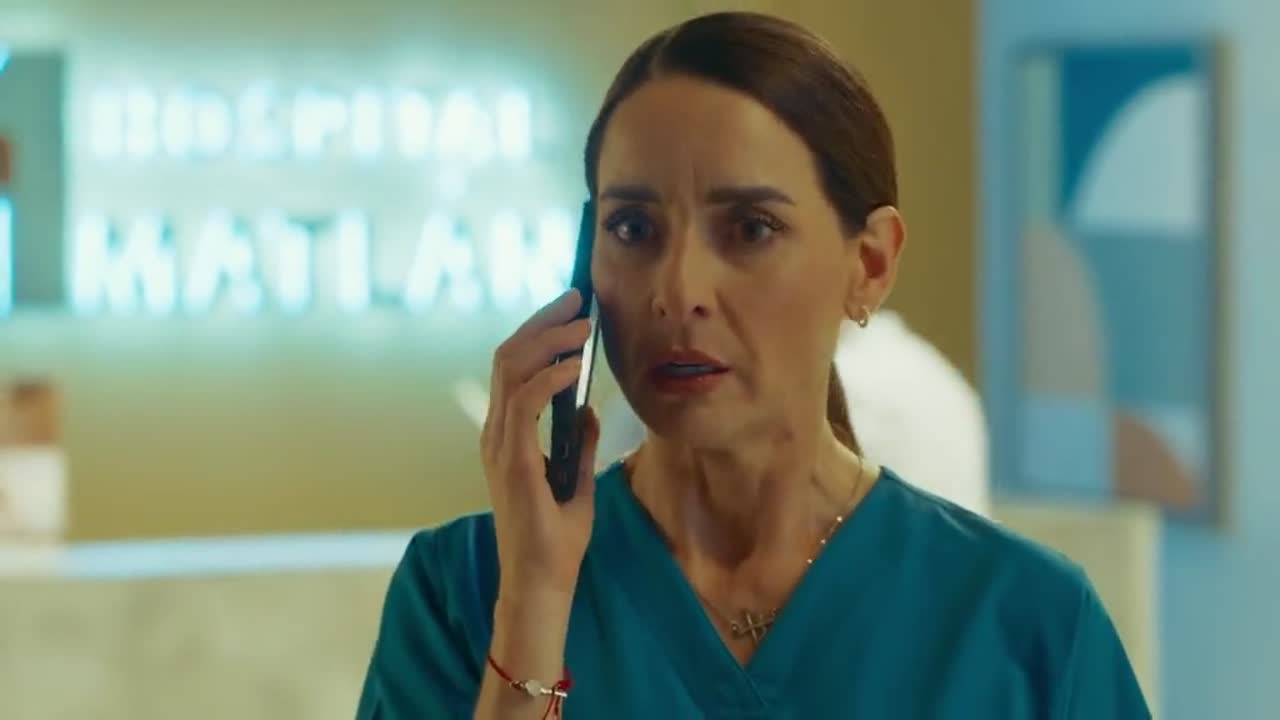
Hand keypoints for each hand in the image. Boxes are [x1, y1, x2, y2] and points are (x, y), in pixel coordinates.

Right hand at [481, 289, 601, 598]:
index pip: (513, 367)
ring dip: (549, 340)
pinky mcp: (512, 460)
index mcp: (506, 435)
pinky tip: (574, 367)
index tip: (571, 310)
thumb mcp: (575, 480)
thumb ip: (578, 443)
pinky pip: (525, 403)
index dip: (539, 332)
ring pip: (512, 370)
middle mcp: (496, 433)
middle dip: (543, 321)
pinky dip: (549, 376)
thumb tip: (588, 409)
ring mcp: (500, 445)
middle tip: (578, 299)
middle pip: (509, 356)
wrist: (542, 581)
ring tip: (583, 323)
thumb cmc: (555, 539)